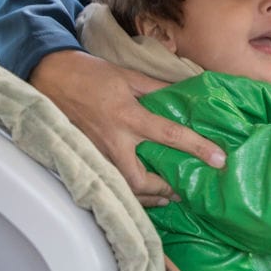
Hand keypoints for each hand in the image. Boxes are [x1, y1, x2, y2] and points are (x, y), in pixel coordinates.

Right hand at [29, 50, 225, 204]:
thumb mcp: (128, 75)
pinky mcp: (87, 157)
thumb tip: (186, 96)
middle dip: (163, 189)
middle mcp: (114, 140)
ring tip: (167, 196)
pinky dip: (127, 190)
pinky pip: (111, 181)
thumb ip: (158, 89)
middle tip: (183, 189)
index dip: (197, 147)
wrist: (50, 77)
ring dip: (147, 196)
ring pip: (124, 187)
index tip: (219, 160)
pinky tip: (141, 191)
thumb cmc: (91, 74)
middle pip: (141, 179)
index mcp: (128, 116)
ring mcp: (98, 153)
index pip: (170, 135)